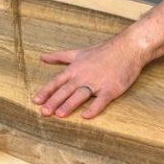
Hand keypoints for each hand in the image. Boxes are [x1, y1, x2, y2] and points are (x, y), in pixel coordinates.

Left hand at [32, 36, 147, 118]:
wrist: (128, 48)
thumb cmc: (103, 51)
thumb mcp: (78, 52)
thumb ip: (59, 56)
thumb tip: (42, 57)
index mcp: (75, 69)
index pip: (57, 81)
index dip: (46, 91)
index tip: (35, 101)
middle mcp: (83, 75)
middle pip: (66, 90)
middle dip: (54, 101)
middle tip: (43, 112)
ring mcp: (97, 82)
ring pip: (81, 94)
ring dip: (70, 104)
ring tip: (59, 115)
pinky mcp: (111, 88)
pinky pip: (101, 100)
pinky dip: (94, 108)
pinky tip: (86, 116)